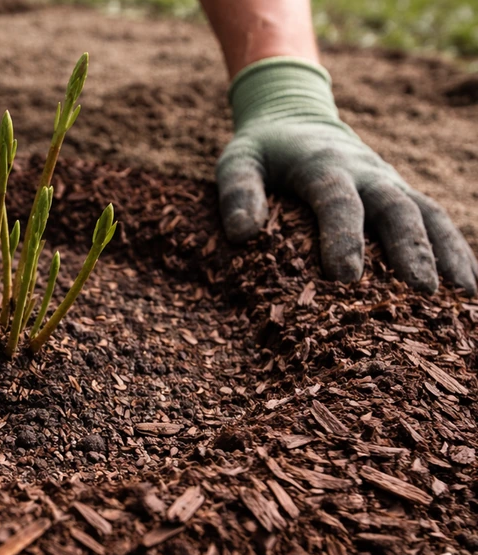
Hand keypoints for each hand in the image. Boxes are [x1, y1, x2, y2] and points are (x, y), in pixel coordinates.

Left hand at [217, 57, 477, 294]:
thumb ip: (238, 191)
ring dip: (447, 254)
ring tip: (463, 297)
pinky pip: (437, 221)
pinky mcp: (402, 195)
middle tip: (422, 292)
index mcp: (323, 166)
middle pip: (397, 209)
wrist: (295, 118)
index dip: (342, 237)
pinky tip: (468, 289)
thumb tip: (241, 233)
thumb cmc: (262, 150)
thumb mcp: (238, 161)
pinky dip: (456, 252)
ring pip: (428, 215)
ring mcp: (390, 184)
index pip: (338, 201)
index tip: (345, 276)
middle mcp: (366, 174)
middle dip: (411, 249)